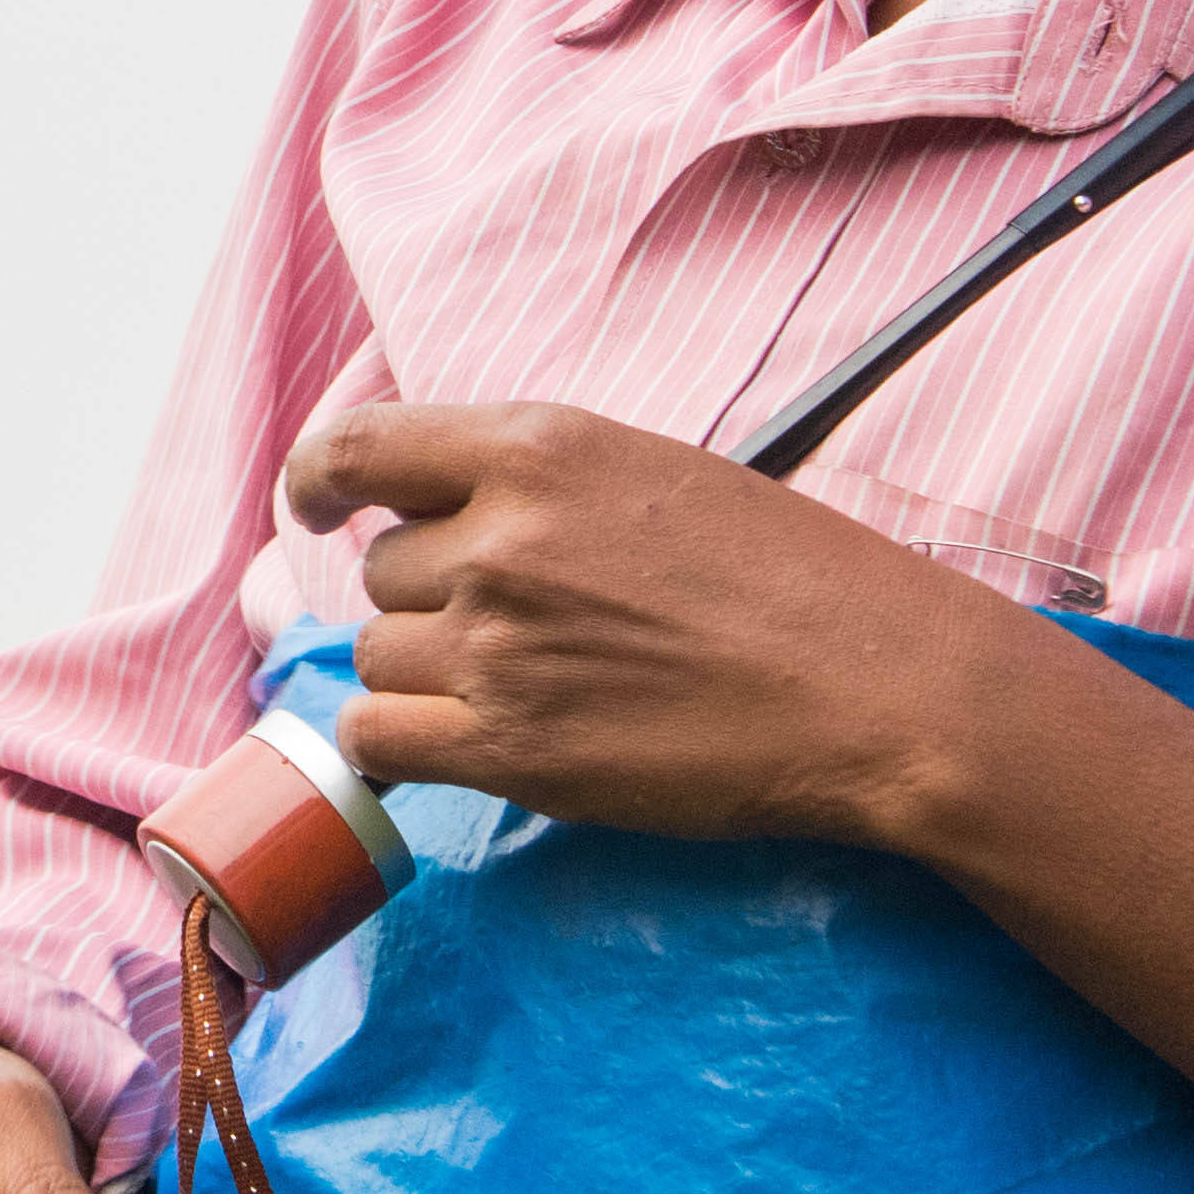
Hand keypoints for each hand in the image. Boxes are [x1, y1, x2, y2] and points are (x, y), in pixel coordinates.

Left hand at [284, 395, 1058, 845]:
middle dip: (435, 598)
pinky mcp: (509, 747)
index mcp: (538, 447)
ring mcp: (497, 643)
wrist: (877, 686)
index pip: (360, 446)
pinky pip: (380, 740)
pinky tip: (461, 747)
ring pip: (382, 657)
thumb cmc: (797, 580)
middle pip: (385, 570)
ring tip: (541, 686)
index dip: (319, 480)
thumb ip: (541, 486)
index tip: (316, 504)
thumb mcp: (656, 476)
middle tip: (535, 628)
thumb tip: (440, 517)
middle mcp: (500, 537)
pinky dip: (401, 747)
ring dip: (433, 675)